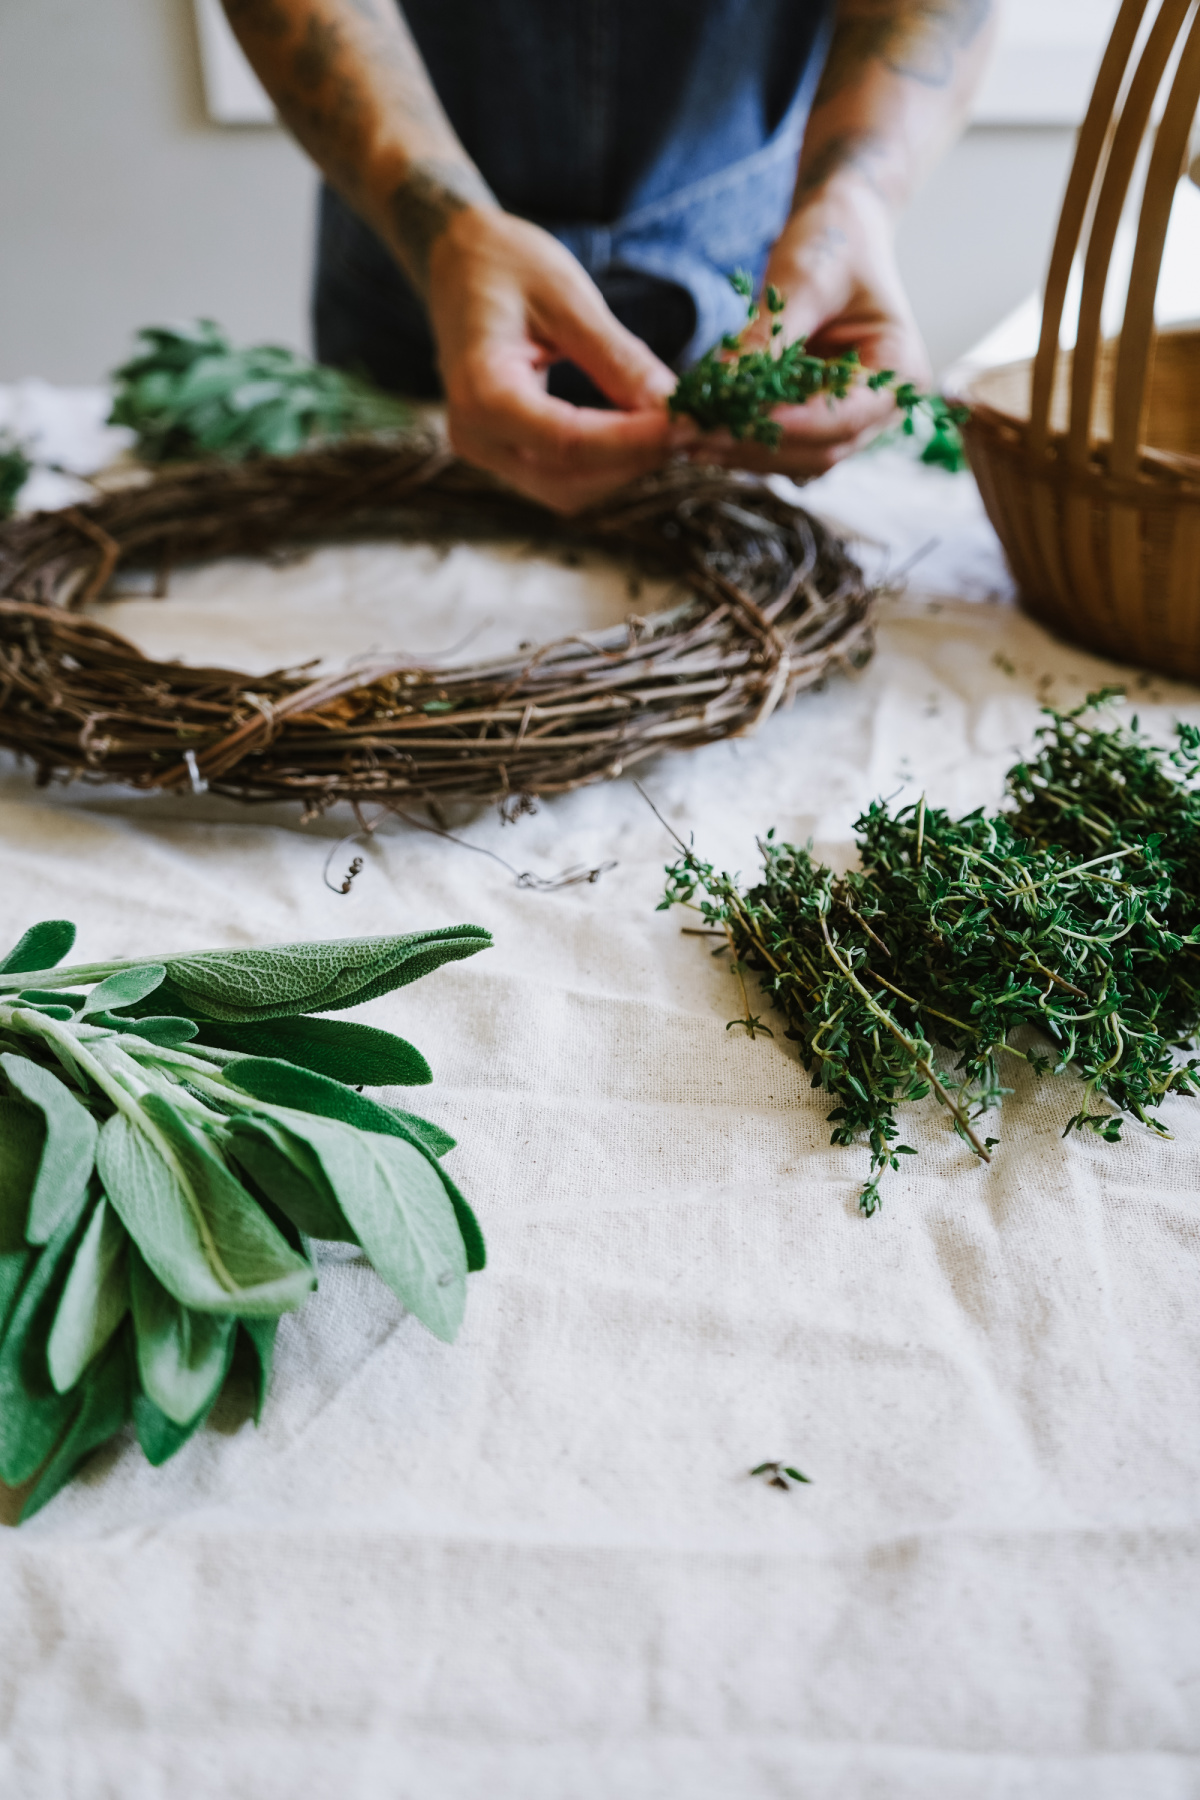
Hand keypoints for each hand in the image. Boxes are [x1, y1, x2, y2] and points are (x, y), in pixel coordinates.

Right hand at [428, 207, 686, 513]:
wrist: (457, 262)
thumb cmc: (504, 263)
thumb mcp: (565, 295)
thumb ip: (616, 355)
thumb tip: (671, 405)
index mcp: (478, 392)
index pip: (567, 441)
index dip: (634, 441)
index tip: (689, 423)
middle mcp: (475, 437)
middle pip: (569, 480)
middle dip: (635, 461)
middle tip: (696, 429)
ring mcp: (487, 452)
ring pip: (569, 491)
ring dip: (627, 469)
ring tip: (678, 431)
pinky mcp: (506, 453)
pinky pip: (563, 478)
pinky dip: (610, 464)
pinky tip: (646, 435)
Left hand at [691, 178, 931, 479]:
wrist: (839, 228)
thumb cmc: (836, 242)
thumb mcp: (806, 279)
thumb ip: (769, 335)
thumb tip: (723, 384)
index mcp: (900, 373)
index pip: (845, 418)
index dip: (791, 426)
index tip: (738, 423)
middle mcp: (880, 409)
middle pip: (819, 450)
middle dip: (756, 446)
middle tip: (696, 437)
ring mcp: (848, 418)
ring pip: (794, 457)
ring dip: (742, 452)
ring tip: (687, 439)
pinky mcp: (814, 416)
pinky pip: (779, 441)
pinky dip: (741, 439)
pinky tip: (700, 431)